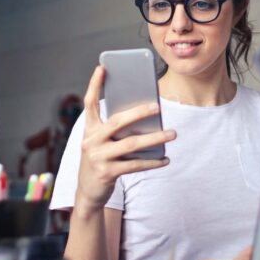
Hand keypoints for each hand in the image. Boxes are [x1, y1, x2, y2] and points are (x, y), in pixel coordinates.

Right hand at [74, 65, 174, 215]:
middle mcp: (91, 140)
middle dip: (139, 113)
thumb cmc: (100, 160)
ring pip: (131, 144)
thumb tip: (145, 117)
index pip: (89, 103)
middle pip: (117, 122)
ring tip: (172, 133)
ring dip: (154, 138)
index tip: (102, 67)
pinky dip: (152, 162)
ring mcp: (98, 157)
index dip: (94, 84)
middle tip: (157, 107)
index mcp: (89, 129)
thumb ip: (114, 130)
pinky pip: (135, 165)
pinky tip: (165, 159)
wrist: (88, 192)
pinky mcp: (107, 172)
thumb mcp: (100, 142)